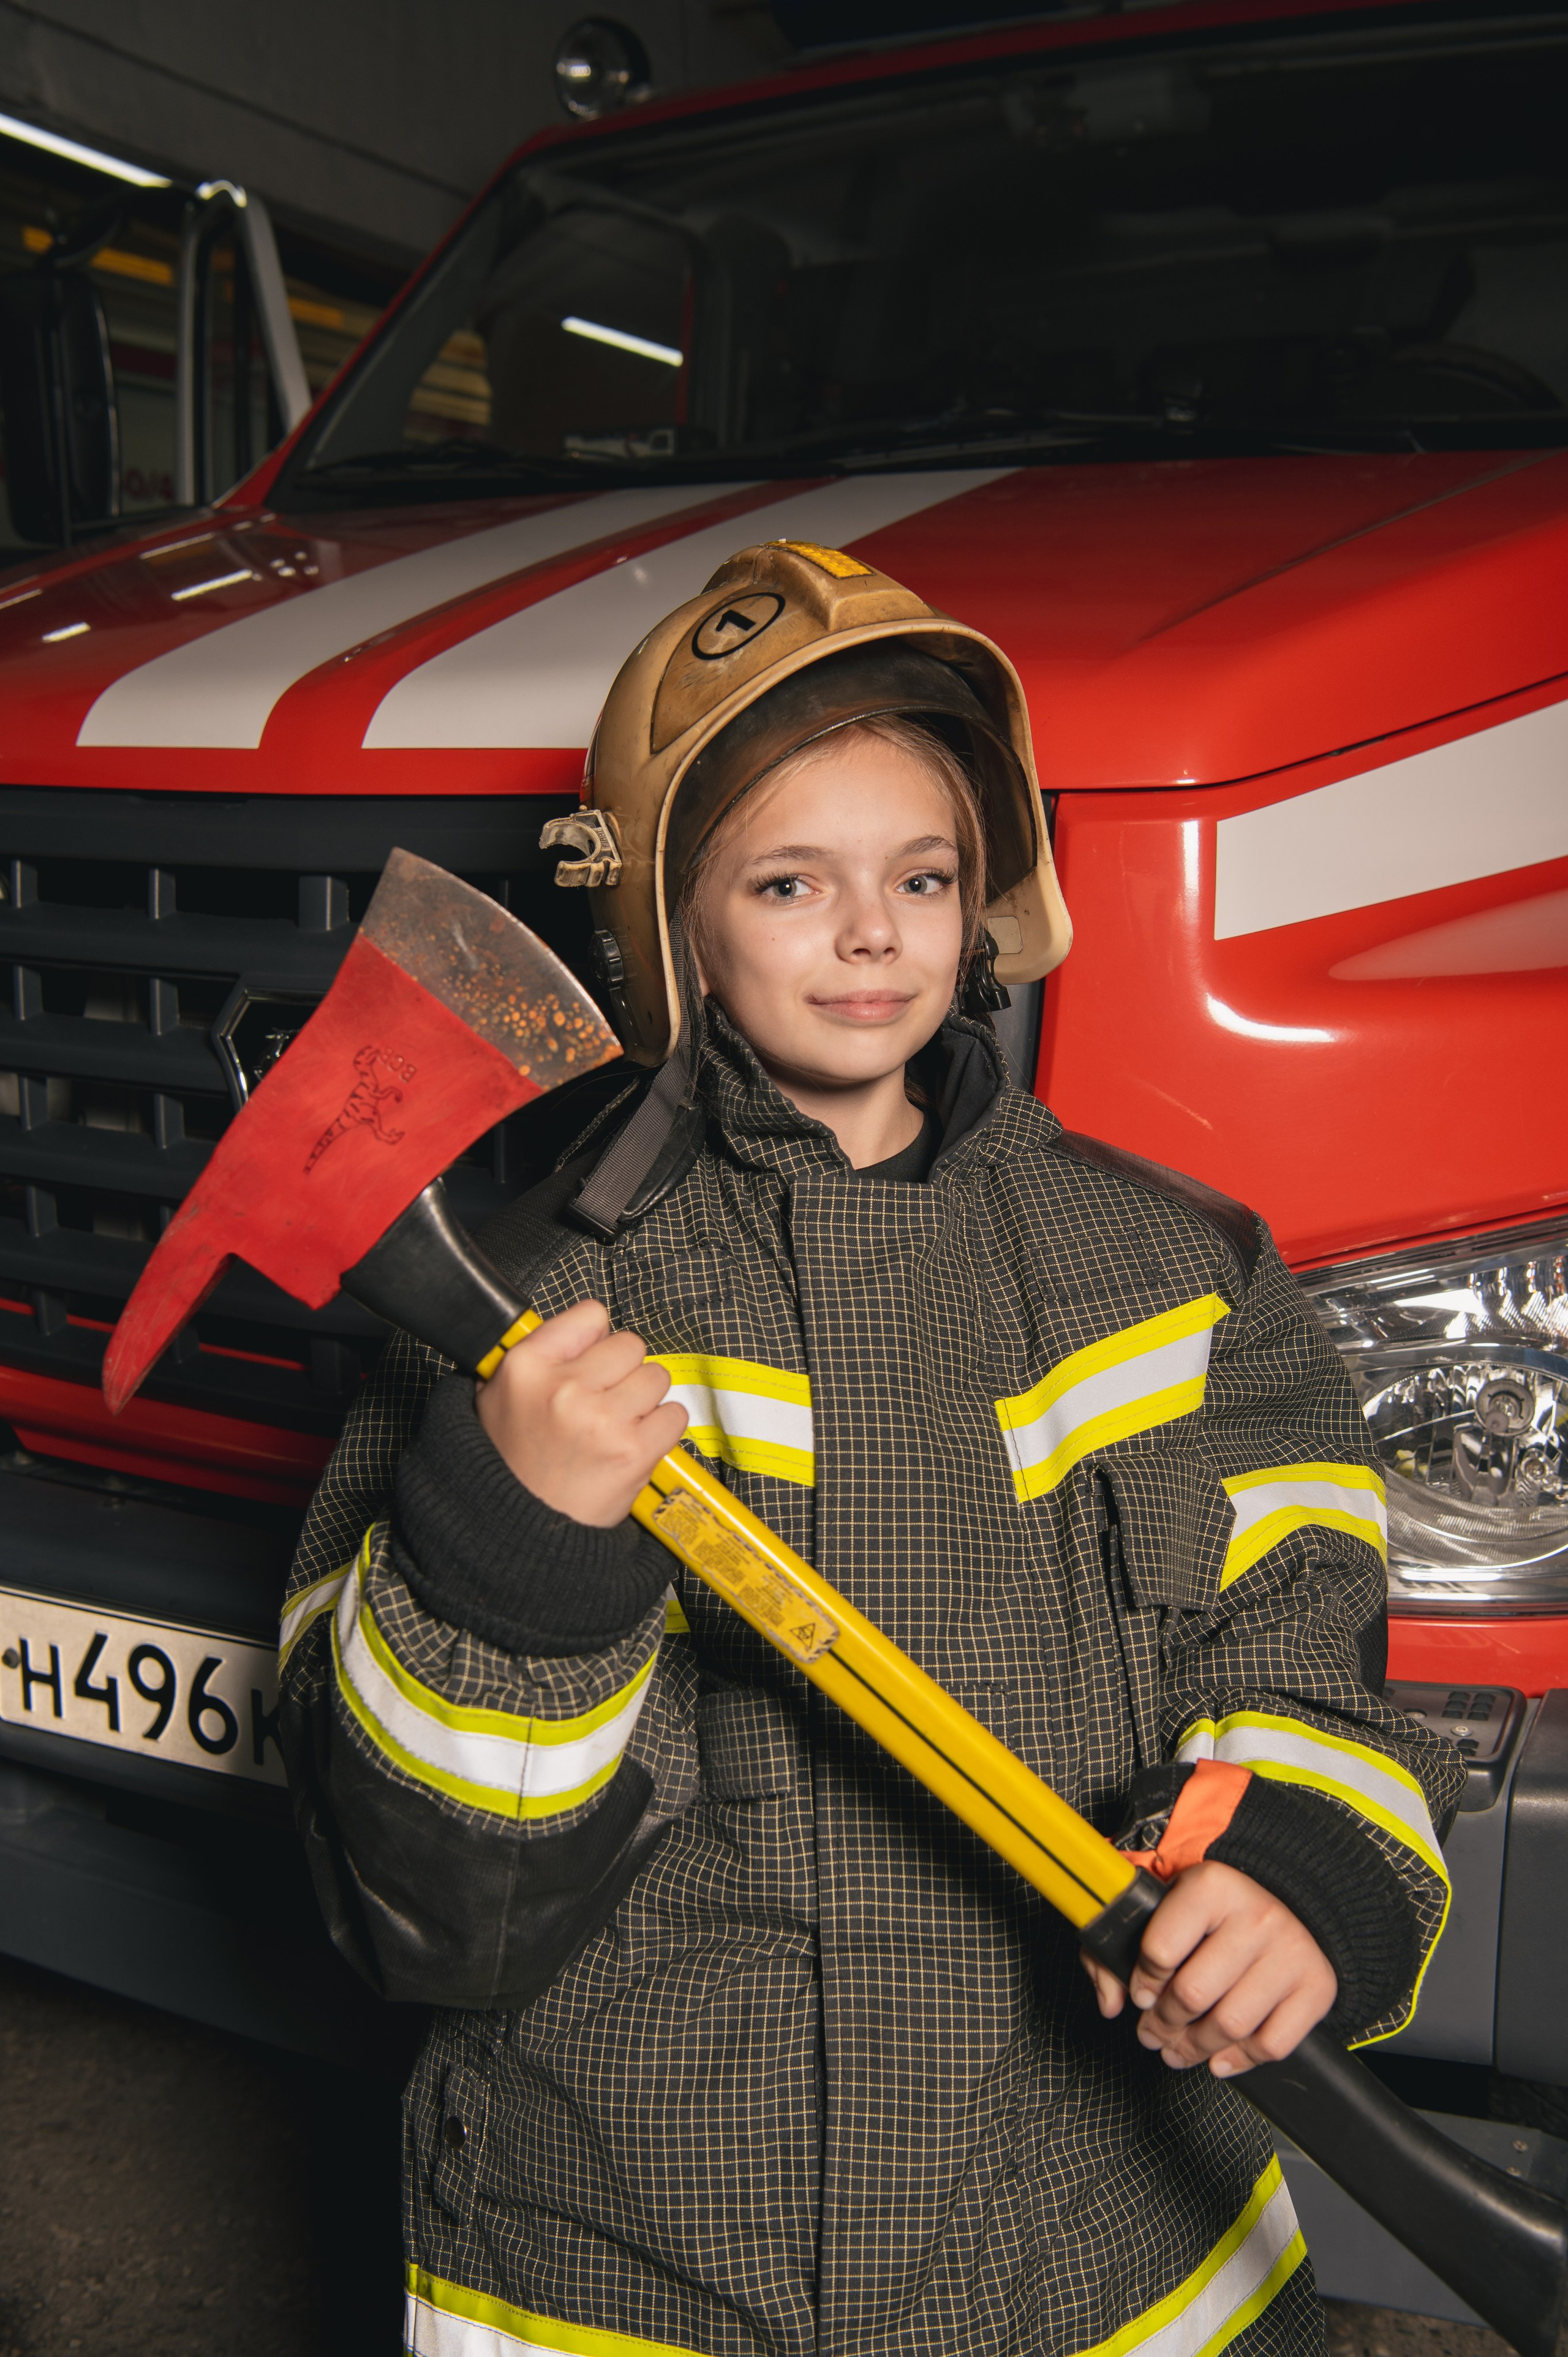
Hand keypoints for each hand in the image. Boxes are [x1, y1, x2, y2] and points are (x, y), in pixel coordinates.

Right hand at [475, 1299, 687, 1527]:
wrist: (519, 1532)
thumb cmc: (510, 1464)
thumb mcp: (498, 1396)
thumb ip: (539, 1354)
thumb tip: (589, 1331)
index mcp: (527, 1366)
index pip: (591, 1315)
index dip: (597, 1338)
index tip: (594, 1359)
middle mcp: (565, 1387)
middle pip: (630, 1346)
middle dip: (623, 1372)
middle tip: (605, 1402)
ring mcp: (602, 1420)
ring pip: (656, 1377)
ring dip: (644, 1401)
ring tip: (617, 1426)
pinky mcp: (634, 1452)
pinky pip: (674, 1415)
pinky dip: (662, 1429)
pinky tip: (635, 1443)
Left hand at [1079, 1860, 1336, 2077]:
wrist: (1289, 1900)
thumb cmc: (1214, 1911)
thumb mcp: (1160, 1906)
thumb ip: (1117, 1946)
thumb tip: (1110, 2000)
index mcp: (1212, 1886)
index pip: (1161, 1948)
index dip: (1143, 1981)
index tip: (1141, 1994)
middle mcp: (1256, 1916)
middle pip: (1193, 1995)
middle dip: (1164, 2023)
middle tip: (1152, 2031)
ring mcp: (1291, 1953)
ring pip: (1230, 2026)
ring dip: (1194, 2048)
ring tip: (1177, 2049)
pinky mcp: (1316, 1987)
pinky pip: (1272, 2044)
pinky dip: (1240, 2060)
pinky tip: (1219, 2057)